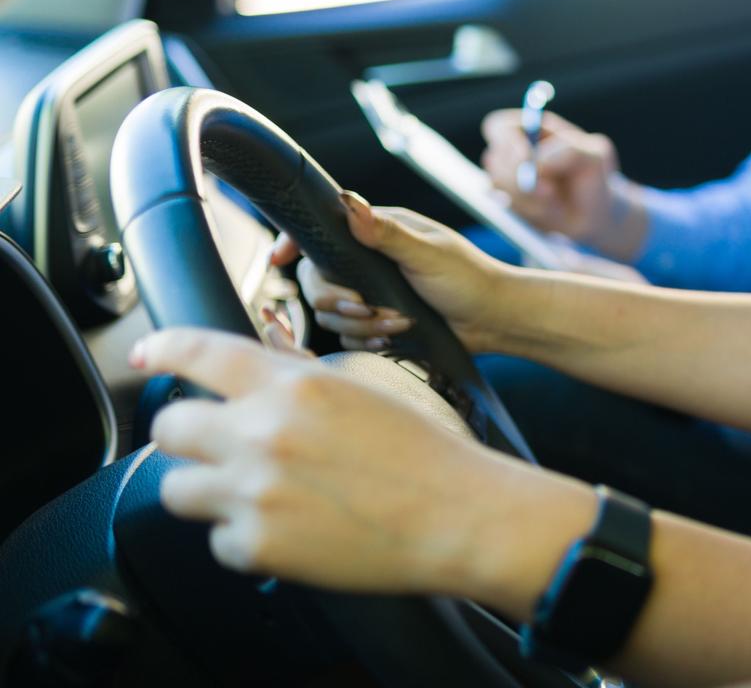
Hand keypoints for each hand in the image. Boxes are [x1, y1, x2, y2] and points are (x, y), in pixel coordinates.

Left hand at [132, 328, 594, 602]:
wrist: (458, 514)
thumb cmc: (423, 453)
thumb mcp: (359, 391)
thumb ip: (294, 382)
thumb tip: (248, 376)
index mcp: (291, 385)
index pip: (200, 352)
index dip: (163, 350)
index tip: (147, 356)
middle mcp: (262, 433)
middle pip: (170, 427)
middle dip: (186, 436)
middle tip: (213, 446)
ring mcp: (253, 492)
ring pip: (175, 489)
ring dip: (205, 490)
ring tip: (250, 495)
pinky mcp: (256, 545)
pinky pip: (217, 541)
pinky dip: (244, 539)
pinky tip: (288, 530)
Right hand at [272, 192, 521, 354]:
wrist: (495, 320)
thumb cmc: (471, 279)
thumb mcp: (429, 253)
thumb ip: (387, 233)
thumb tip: (347, 201)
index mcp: (379, 231)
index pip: (323, 230)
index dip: (293, 242)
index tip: (277, 260)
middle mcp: (369, 260)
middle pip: (317, 279)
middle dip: (337, 299)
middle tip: (365, 307)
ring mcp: (372, 291)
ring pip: (331, 312)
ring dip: (360, 323)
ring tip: (397, 324)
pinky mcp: (377, 321)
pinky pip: (349, 335)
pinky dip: (367, 339)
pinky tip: (393, 338)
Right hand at [480, 108, 632, 248]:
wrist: (594, 212)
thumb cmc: (594, 175)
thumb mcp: (596, 156)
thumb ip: (570, 150)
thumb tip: (537, 161)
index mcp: (532, 130)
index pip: (499, 127)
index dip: (507, 141)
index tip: (525, 158)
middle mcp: (513, 152)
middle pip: (494, 160)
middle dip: (521, 178)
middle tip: (549, 190)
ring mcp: (506, 179)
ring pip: (499, 187)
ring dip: (530, 198)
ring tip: (556, 200)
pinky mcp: (507, 203)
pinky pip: (507, 209)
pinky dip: (531, 213)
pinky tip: (551, 211)